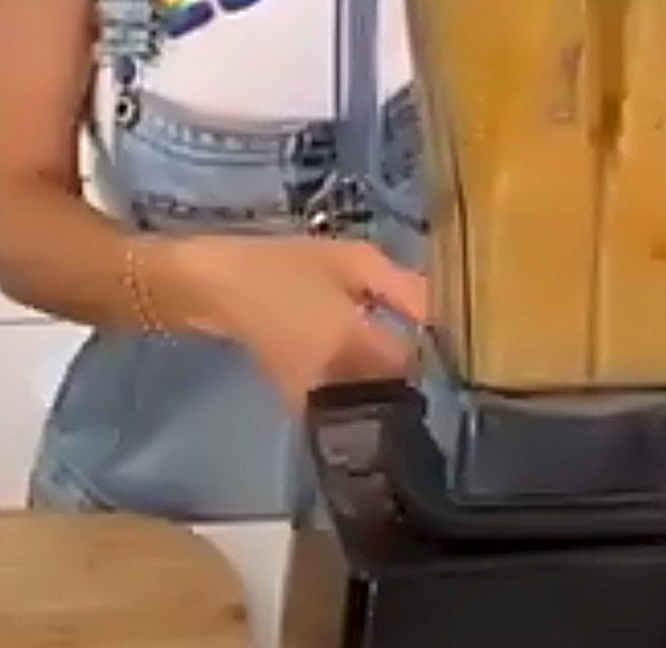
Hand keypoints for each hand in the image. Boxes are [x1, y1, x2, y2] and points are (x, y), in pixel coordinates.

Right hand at [157, 235, 428, 409]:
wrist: (217, 287)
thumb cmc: (285, 265)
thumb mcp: (353, 261)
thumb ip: (405, 289)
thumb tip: (448, 314)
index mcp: (355, 346)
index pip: (415, 365)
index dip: (431, 345)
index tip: (434, 324)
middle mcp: (340, 384)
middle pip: (397, 389)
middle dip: (408, 364)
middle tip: (410, 329)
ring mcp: (318, 401)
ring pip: (372, 398)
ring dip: (384, 376)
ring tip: (383, 339)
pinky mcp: (302, 405)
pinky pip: (347, 401)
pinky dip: (358, 383)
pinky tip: (354, 352)